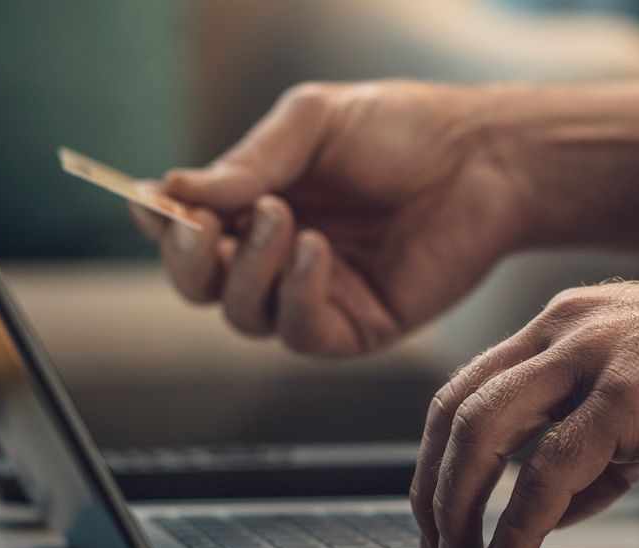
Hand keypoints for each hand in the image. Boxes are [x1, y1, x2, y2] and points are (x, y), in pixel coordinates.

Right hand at [129, 81, 531, 355]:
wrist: (481, 158)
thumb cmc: (400, 131)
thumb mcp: (313, 125)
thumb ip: (249, 162)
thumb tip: (174, 190)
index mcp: (253, 203)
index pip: (182, 229)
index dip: (159, 222)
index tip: (156, 203)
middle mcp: (274, 256)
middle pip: (198, 284)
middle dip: (188, 258)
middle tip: (204, 224)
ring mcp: (313, 295)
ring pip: (242, 313)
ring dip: (249, 269)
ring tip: (284, 218)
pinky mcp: (355, 328)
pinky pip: (300, 331)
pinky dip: (297, 293)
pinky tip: (318, 250)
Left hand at [409, 277, 638, 547]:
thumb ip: (593, 450)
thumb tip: (547, 507)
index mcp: (568, 324)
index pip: (470, 387)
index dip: (438, 454)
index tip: (435, 506)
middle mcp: (567, 330)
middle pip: (457, 409)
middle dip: (432, 487)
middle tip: (434, 544)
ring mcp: (593, 358)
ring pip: (483, 434)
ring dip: (459, 508)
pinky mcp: (626, 396)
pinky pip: (546, 470)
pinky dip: (517, 524)